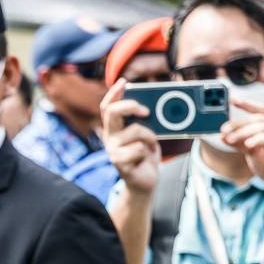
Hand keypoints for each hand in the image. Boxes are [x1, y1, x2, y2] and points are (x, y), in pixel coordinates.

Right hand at [100, 78, 160, 198]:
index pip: (107, 107)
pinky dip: (147, 152)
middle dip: (130, 105)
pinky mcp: (119, 163)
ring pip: (134, 130)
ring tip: (151, 144)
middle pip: (112, 113)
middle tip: (146, 110)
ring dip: (149, 136)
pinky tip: (144, 159)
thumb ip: (146, 121)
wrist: (145, 182)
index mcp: (115, 128)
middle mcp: (110, 137)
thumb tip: (156, 106)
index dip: (113, 93)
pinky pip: (138, 149)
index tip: (124, 82)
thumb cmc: (145, 155)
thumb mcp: (148, 133)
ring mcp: (112, 150)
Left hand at [221, 97, 263, 195]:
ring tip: (230, 139)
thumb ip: (239, 143)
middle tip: (224, 129)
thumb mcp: (251, 152)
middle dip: (239, 123)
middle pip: (259, 118)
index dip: (247, 103)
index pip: (262, 109)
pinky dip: (258, 140)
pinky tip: (247, 144)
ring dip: (243, 132)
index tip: (232, 100)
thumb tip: (221, 136)